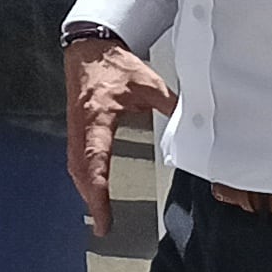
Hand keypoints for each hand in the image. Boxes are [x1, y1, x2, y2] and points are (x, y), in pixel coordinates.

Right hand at [64, 38, 176, 237]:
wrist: (89, 47)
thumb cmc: (116, 65)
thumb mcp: (148, 83)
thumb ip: (171, 105)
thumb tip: (195, 124)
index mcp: (98, 117)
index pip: (96, 159)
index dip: (98, 191)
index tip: (103, 214)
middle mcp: (82, 126)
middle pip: (81, 170)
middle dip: (90, 198)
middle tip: (102, 224)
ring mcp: (76, 127)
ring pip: (75, 165)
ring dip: (85, 189)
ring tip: (98, 212)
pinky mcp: (77, 126)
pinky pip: (76, 157)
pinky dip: (83, 176)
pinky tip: (90, 185)